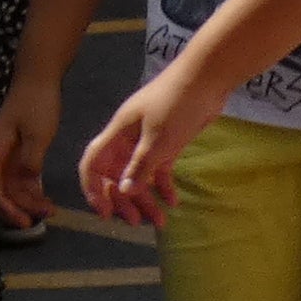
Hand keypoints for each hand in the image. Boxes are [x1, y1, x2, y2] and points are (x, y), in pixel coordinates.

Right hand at [0, 78, 57, 232]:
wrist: (39, 80)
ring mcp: (6, 155)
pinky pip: (20, 180)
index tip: (22, 219)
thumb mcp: (38, 133)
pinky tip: (45, 200)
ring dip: (25, 202)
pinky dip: (31, 192)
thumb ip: (31, 161)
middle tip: (33, 222)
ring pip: (9, 188)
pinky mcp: (17, 154)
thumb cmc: (36, 103)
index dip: (3, 205)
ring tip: (49, 212)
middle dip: (13, 208)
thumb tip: (27, 183)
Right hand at [77, 76, 204, 227]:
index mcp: (118, 133)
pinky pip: (159, 169)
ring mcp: (147, 140)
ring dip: (145, 198)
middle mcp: (128, 138)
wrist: (206, 78)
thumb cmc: (177, 104)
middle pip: (116, 174)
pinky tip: (173, 202)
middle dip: (124, 200)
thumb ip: (140, 167)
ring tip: (160, 221)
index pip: (93, 162)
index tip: (105, 212)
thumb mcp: (158, 139)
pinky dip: (163, 186)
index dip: (93, 188)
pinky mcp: (167, 142)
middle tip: (137, 222)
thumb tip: (122, 192)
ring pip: (139, 175)